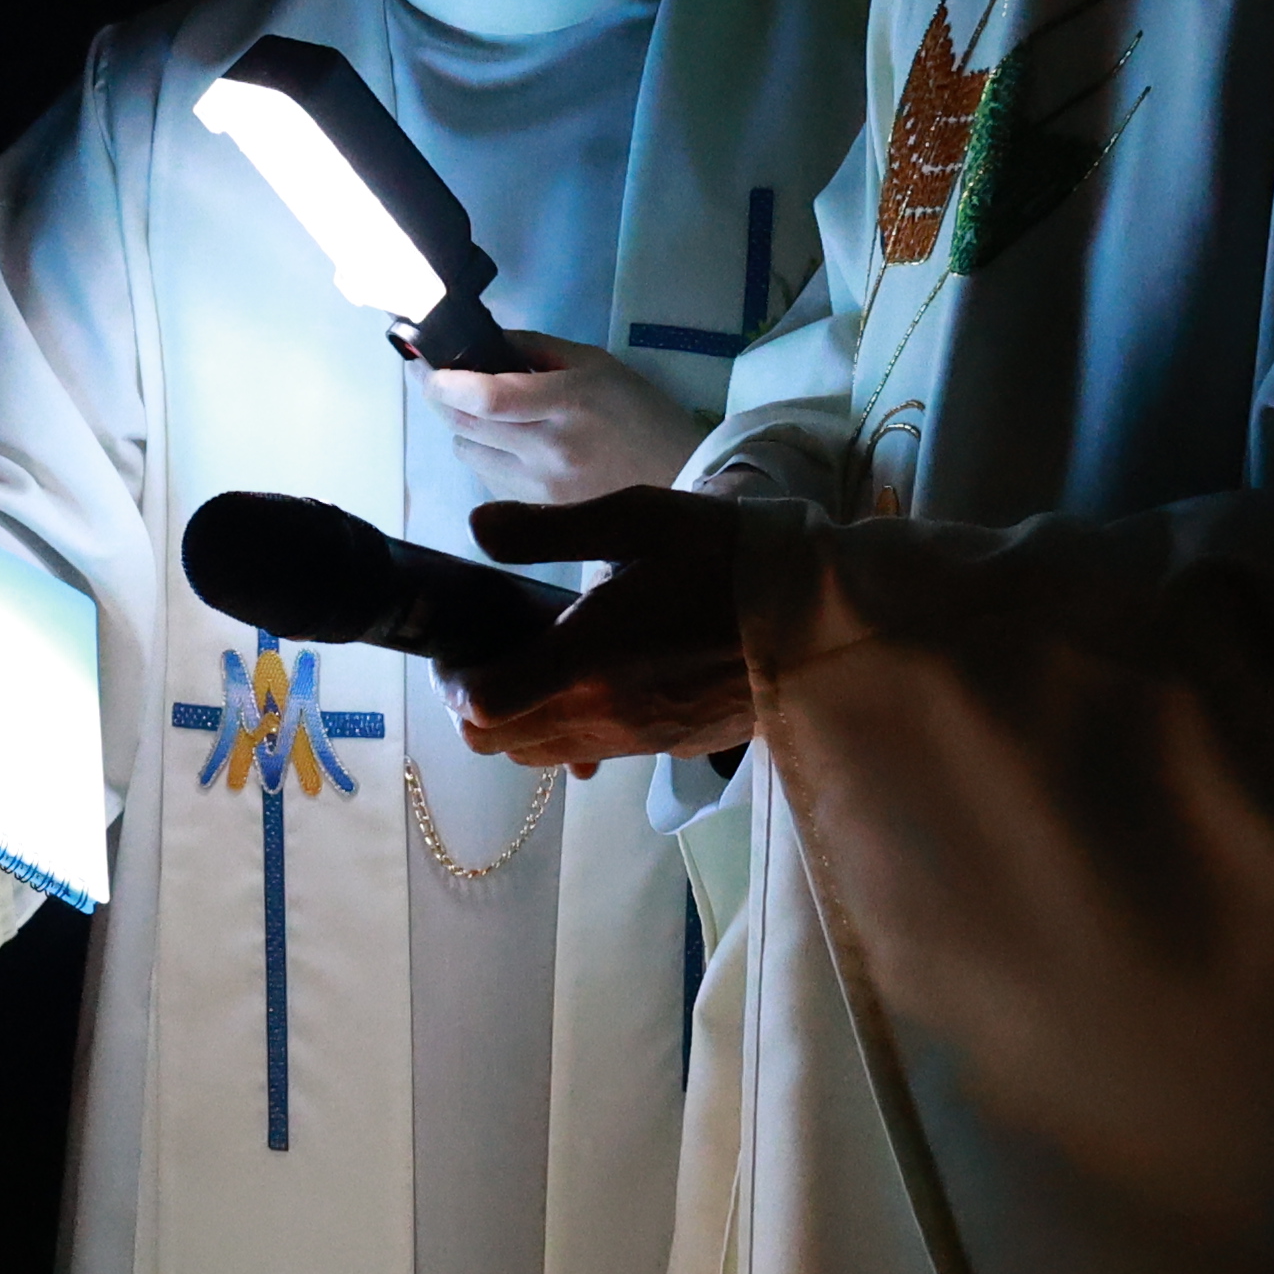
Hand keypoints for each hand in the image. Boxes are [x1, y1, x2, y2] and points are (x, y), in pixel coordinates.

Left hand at [425, 329, 713, 506]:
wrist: (683, 479)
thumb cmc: (640, 414)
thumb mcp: (596, 364)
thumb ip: (535, 351)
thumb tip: (480, 344)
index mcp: (569, 403)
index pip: (488, 397)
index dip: (444, 383)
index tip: (426, 368)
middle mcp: (549, 449)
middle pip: (464, 426)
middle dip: (443, 400)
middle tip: (442, 382)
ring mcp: (542, 488)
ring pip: (468, 454)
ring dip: (465, 430)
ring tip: (487, 416)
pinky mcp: (539, 514)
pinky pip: (487, 480)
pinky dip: (486, 458)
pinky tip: (510, 447)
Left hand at [446, 488, 759, 764]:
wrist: (820, 616)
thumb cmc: (727, 556)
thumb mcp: (638, 518)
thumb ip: (549, 531)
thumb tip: (479, 529)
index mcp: (586, 662)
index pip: (482, 708)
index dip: (453, 685)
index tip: (458, 651)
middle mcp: (603, 716)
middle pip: (502, 744)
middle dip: (478, 706)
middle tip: (491, 655)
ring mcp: (638, 741)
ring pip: (545, 755)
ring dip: (523, 722)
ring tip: (539, 666)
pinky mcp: (669, 750)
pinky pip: (595, 755)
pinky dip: (572, 732)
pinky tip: (593, 683)